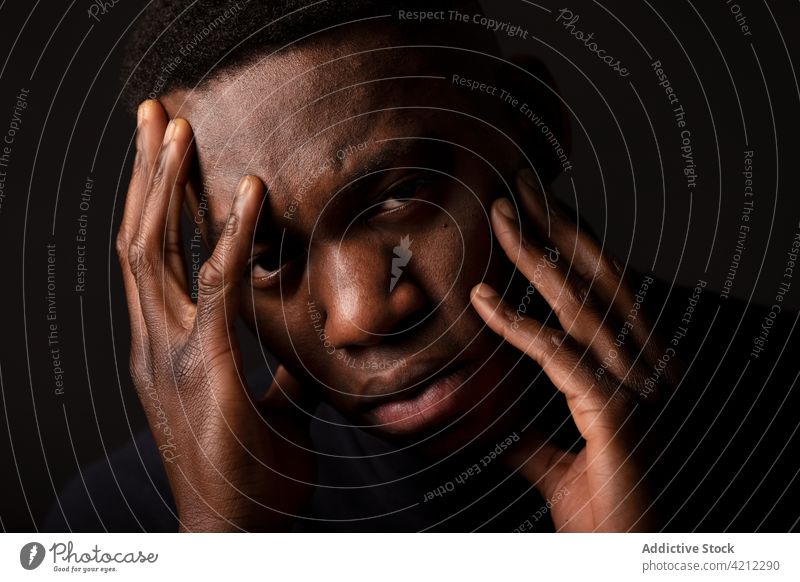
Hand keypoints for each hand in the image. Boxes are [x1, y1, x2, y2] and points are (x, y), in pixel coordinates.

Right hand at [116, 100, 315, 531]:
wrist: (233, 533)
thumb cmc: (247, 473)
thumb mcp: (265, 410)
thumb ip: (276, 374)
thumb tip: (301, 354)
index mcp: (163, 346)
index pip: (149, 258)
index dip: (151, 202)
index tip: (161, 153)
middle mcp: (153, 341)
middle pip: (137, 239)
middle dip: (143, 173)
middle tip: (154, 114)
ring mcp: (170, 354)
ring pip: (153, 251)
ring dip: (165, 185)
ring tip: (177, 128)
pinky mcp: (207, 368)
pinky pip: (219, 289)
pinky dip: (232, 236)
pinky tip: (248, 192)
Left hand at [470, 169, 675, 531]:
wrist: (626, 560)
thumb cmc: (603, 514)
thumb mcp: (554, 462)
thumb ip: (528, 434)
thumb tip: (490, 419)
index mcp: (633, 371)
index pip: (598, 292)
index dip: (567, 246)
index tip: (531, 211)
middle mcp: (643, 369)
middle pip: (595, 281)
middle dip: (555, 228)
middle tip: (516, 185)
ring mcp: (635, 389)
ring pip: (579, 306)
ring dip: (533, 257)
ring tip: (498, 216)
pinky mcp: (615, 414)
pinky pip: (559, 356)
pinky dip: (518, 326)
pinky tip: (482, 300)